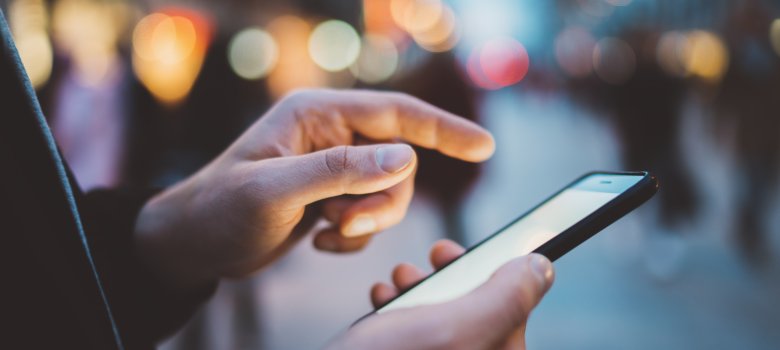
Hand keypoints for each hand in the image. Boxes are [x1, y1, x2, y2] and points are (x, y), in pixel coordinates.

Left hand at [133, 89, 494, 289]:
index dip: (444, 129)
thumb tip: (405, 158)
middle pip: (396, 163)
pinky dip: (353, 234)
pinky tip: (319, 240)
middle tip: (345, 223)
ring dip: (366, 220)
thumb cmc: (220, 209)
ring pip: (387, 193)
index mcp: (317, 114)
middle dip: (381, 201)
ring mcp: (332, 166)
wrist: (195, 244)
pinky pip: (370, 214)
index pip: (396, 115)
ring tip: (326, 231)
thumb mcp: (276, 190)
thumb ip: (340, 172)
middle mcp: (330, 134)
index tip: (484, 146)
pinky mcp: (331, 195)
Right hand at [327, 240, 554, 349]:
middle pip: (479, 310)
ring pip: (444, 317)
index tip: (480, 247)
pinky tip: (383, 300)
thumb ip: (505, 297)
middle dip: (452, 275)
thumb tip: (542, 268)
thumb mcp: (453, 326)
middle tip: (435, 256)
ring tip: (400, 278)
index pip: (517, 311)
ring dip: (423, 287)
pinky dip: (400, 308)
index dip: (501, 272)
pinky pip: (416, 331)